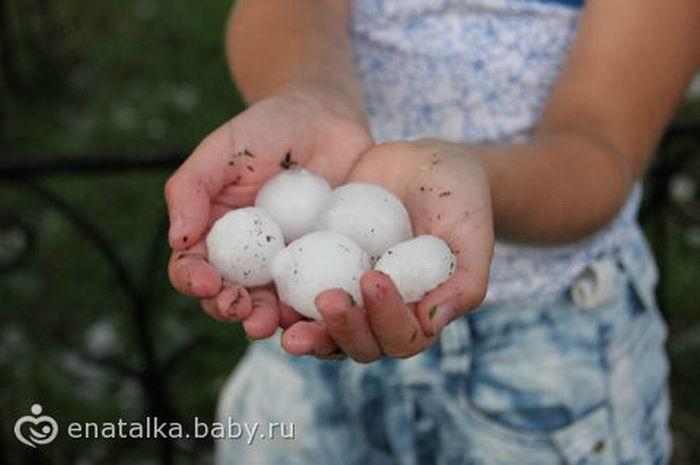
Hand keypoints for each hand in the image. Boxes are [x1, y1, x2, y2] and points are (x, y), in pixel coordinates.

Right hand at [165, 88, 372, 338]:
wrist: (324, 119)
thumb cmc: (265, 130)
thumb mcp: (222, 150)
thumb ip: (193, 188)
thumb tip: (177, 239)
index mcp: (215, 234)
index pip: (193, 267)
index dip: (193, 279)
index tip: (205, 281)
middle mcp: (248, 258)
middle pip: (230, 295)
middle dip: (229, 309)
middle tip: (239, 309)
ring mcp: (287, 265)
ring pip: (272, 304)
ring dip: (267, 319)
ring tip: (269, 323)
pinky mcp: (325, 264)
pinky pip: (316, 291)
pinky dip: (312, 308)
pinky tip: (315, 311)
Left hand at [280, 139, 494, 361]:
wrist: (422, 164)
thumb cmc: (457, 196)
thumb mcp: (470, 229)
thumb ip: (466, 279)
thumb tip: (434, 320)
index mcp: (421, 311)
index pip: (404, 336)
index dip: (388, 320)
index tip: (374, 278)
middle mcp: (384, 312)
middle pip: (362, 344)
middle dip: (344, 330)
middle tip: (327, 300)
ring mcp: (351, 294)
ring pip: (327, 332)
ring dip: (309, 332)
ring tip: (287, 323)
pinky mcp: (322, 271)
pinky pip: (300, 296)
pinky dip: (285, 301)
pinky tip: (269, 289)